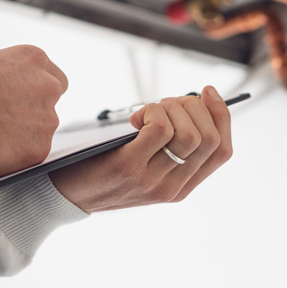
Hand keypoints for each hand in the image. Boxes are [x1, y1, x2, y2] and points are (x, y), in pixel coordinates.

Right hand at [0, 45, 67, 177]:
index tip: (24, 97)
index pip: (53, 75)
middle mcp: (48, 86)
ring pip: (41, 128)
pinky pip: (32, 151)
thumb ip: (8, 76)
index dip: (36, 89)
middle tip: (10, 118)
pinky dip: (17, 153)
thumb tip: (7, 85)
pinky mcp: (40, 147)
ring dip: (24, 132)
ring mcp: (47, 118)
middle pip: (51, 101)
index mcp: (35, 59)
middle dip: (35, 110)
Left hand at [49, 86, 231, 212]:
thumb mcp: (143, 165)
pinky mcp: (129, 167)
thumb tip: (189, 105)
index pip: (223, 151)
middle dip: (194, 107)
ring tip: (148, 110)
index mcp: (182, 187)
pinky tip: (135, 119)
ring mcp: (153, 180)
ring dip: (172, 108)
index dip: (221, 115)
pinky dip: (152, 112)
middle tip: (166, 102)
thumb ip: (167, 147)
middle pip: (210, 138)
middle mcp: (172, 187)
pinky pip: (160, 129)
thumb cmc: (102, 170)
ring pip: (190, 133)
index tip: (207, 91)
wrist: (63, 195)